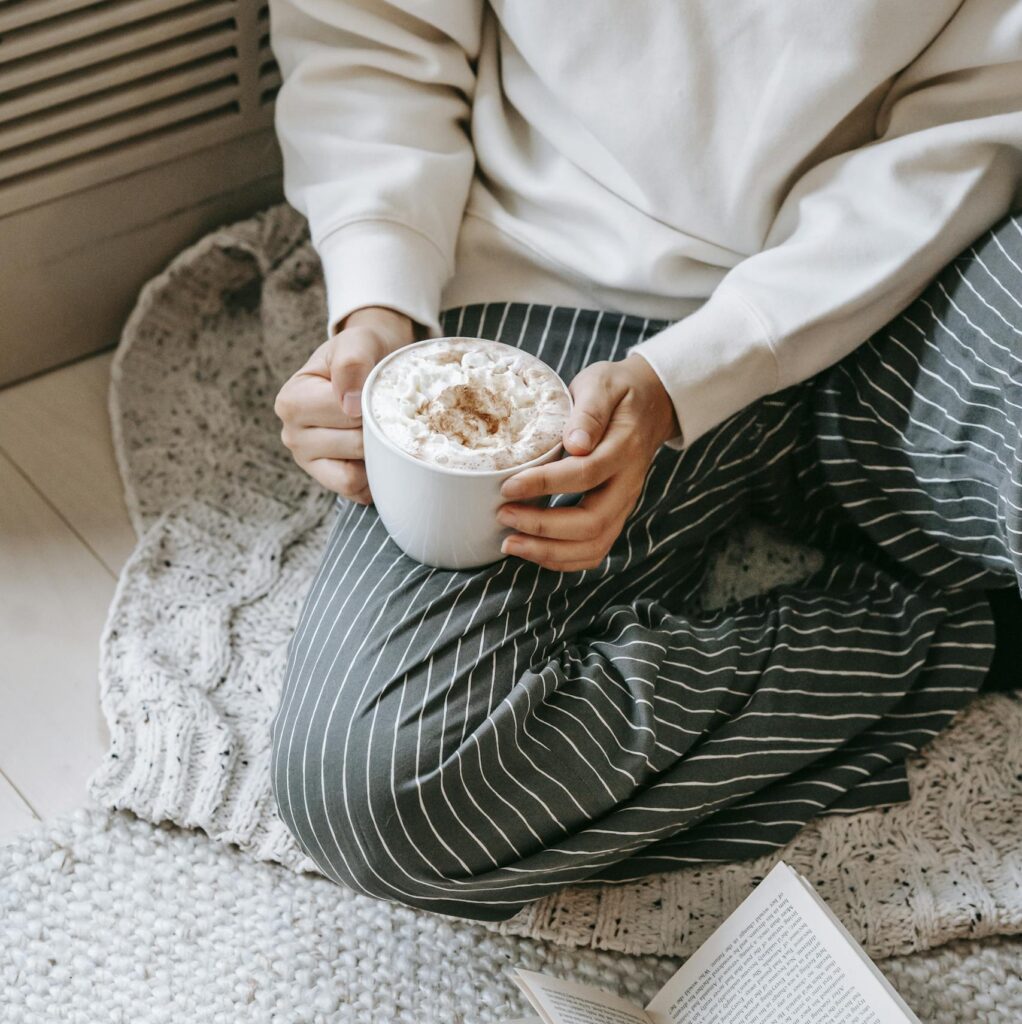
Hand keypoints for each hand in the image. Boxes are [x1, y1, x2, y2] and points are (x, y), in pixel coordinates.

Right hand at [274, 306, 419, 502]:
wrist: (371, 363)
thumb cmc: (362, 353)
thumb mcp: (357, 343)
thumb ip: (351, 362)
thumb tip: (349, 403)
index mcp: (291, 401)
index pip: (344, 414)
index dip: (371, 402)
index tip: (376, 388)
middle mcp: (292, 434)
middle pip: (354, 444)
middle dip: (378, 428)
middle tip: (385, 409)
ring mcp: (308, 461)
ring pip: (355, 473)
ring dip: (378, 453)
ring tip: (381, 428)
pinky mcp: (327, 480)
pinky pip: (356, 491)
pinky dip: (373, 476)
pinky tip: (377, 452)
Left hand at [497, 354, 680, 570]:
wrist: (650, 404)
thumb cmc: (617, 392)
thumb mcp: (602, 385)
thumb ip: (589, 411)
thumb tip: (575, 443)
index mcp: (625, 448)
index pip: (585, 473)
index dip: (545, 484)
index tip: (508, 485)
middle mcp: (628, 484)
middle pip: (592, 522)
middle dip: (544, 526)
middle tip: (503, 516)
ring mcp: (624, 505)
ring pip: (594, 545)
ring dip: (550, 552)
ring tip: (510, 543)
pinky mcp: (614, 516)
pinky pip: (594, 551)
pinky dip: (562, 560)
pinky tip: (532, 551)